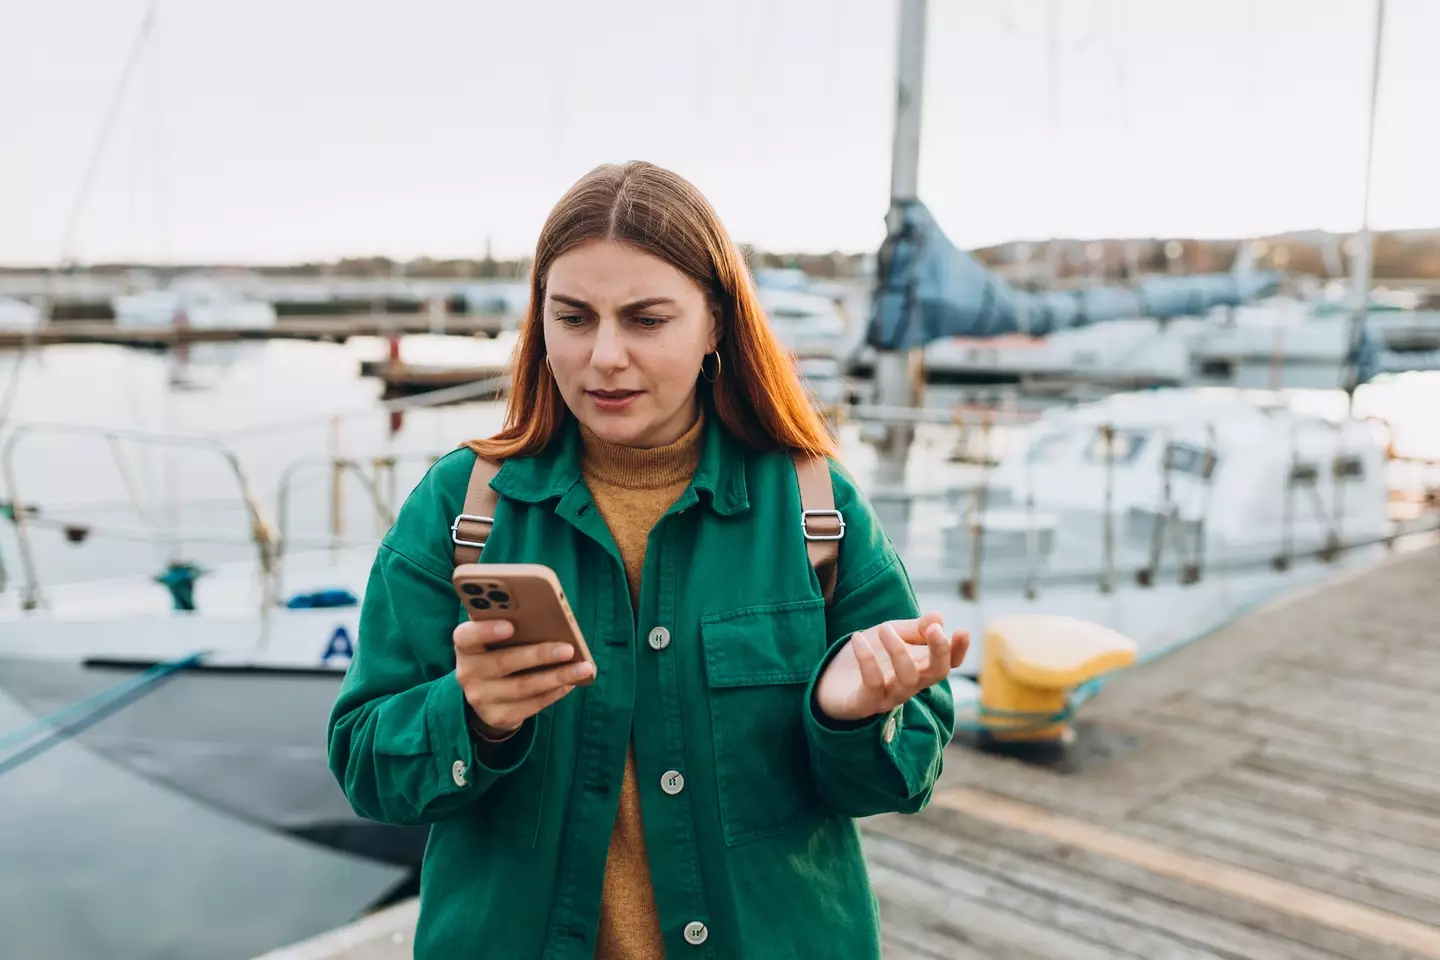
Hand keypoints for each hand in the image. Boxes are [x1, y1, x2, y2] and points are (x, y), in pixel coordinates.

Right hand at [453, 619, 593, 735]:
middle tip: (568, 648)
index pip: (466, 636)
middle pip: (503, 662)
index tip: (510, 625)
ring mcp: (481, 698)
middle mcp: (468, 673)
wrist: (486, 694)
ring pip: (524, 687)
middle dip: (539, 654)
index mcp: (465, 646)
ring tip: (583, 667)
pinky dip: (555, 692)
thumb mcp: (495, 638)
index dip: (486, 630)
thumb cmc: (498, 652)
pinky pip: (532, 705)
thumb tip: (549, 616)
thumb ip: (511, 624)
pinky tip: (571, 682)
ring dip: (557, 676)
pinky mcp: (498, 717)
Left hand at [814, 613, 968, 722]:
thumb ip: (914, 628)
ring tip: (884, 627)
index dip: (958, 650)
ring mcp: (889, 696)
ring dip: (899, 650)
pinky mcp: (865, 704)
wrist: (831, 680)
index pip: (947, 663)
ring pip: (908, 679)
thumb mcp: (892, 633)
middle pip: (937, 673)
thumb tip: (939, 618)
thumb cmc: (869, 656)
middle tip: (933, 629)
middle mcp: (910, 684)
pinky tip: (858, 637)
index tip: (963, 630)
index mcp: (920, 666)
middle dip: (940, 651)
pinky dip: (867, 660)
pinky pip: (872, 684)